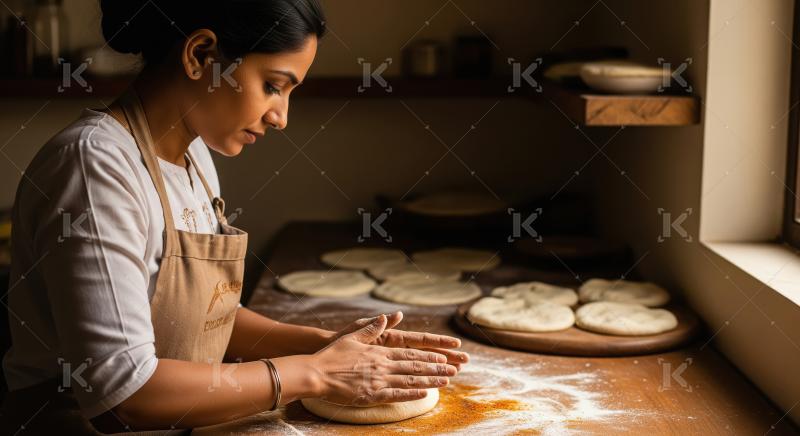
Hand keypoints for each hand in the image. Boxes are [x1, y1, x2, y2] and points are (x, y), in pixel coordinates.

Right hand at [311, 314, 457, 405]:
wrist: (316, 372)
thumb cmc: (333, 354)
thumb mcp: (354, 335)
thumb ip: (374, 327)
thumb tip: (390, 316)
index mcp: (380, 350)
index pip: (410, 351)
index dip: (429, 354)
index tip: (444, 356)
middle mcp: (383, 364)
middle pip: (415, 365)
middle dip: (437, 367)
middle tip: (455, 369)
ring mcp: (378, 380)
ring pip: (410, 379)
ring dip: (430, 380)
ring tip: (447, 380)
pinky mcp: (371, 394)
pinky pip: (396, 394)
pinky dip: (411, 393)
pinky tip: (425, 394)